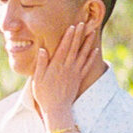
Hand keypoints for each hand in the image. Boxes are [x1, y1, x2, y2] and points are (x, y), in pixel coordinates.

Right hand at [29, 9, 104, 129]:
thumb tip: (42, 50)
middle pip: (74, 48)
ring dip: (87, 42)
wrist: (56, 109)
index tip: (72, 26)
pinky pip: (87, 65)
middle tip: (83, 23)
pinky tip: (95, 49)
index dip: (68, 36)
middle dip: (79, 34)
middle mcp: (67, 67)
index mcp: (56, 66)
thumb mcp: (37, 79)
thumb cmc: (44, 95)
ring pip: (83, 54)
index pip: (64, 48)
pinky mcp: (79, 78)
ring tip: (92, 31)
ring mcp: (75, 72)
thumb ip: (41, 64)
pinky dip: (91, 57)